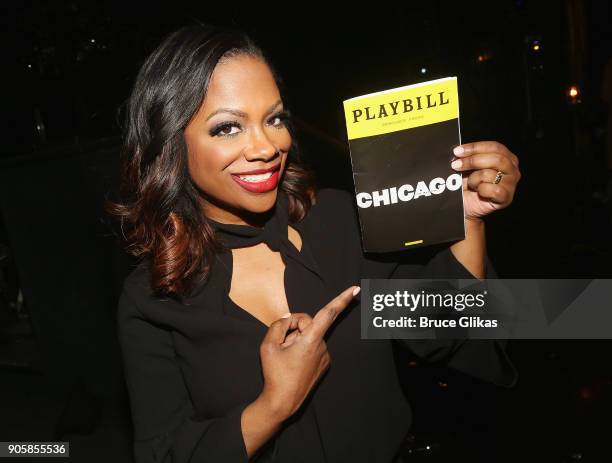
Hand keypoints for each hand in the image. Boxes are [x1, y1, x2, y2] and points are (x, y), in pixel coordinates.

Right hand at [258, 286, 358, 420]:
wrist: (282, 402)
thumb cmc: (275, 374)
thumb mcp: (268, 345)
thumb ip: (279, 325)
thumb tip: (289, 318)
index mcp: (311, 340)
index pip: (328, 313)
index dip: (342, 299)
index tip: (355, 289)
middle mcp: (323, 347)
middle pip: (308, 322)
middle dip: (294, 326)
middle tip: (281, 343)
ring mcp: (325, 356)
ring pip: (309, 336)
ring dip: (297, 340)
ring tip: (287, 357)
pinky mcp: (324, 364)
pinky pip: (313, 346)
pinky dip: (303, 348)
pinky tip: (293, 362)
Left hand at [450, 141, 520, 221]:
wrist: (466, 206)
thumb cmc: (468, 185)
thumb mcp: (468, 166)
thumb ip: (467, 156)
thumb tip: (458, 150)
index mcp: (507, 157)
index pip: (495, 147)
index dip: (475, 147)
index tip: (457, 151)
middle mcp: (512, 170)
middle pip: (496, 159)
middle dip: (473, 161)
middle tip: (455, 165)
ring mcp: (511, 185)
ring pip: (491, 174)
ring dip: (474, 179)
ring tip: (470, 184)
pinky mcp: (506, 198)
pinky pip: (494, 190)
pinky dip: (482, 190)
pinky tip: (478, 192)